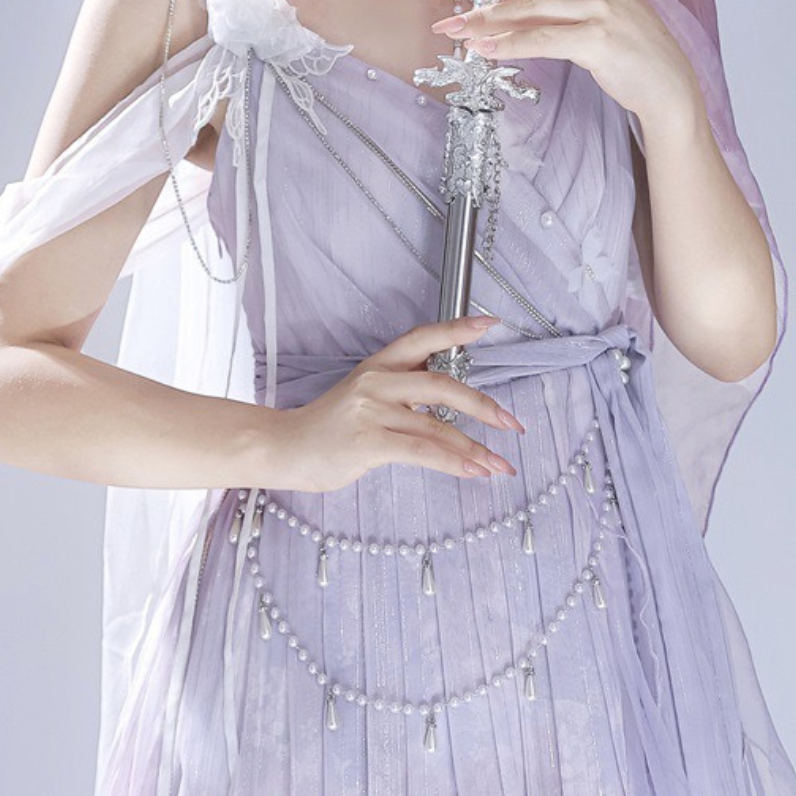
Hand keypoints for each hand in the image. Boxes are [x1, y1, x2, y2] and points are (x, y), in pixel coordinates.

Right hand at [263, 313, 524, 493]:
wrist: (284, 448)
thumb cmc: (327, 430)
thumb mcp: (363, 398)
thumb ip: (402, 394)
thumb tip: (447, 402)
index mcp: (378, 366)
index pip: (423, 338)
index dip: (458, 329)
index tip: (491, 324)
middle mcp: (377, 382)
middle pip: (442, 383)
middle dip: (483, 406)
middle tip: (511, 423)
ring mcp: (372, 411)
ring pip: (437, 426)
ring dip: (475, 449)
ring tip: (498, 465)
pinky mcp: (369, 441)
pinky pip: (423, 451)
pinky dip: (454, 463)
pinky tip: (474, 471)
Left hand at [419, 0, 701, 126]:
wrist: (665, 79)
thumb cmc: (622, 39)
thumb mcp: (589, 2)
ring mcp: (598, 5)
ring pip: (525, 8)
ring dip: (481, 20)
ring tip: (448, 27)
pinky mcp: (597, 38)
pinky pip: (541, 40)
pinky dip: (507, 45)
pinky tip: (481, 49)